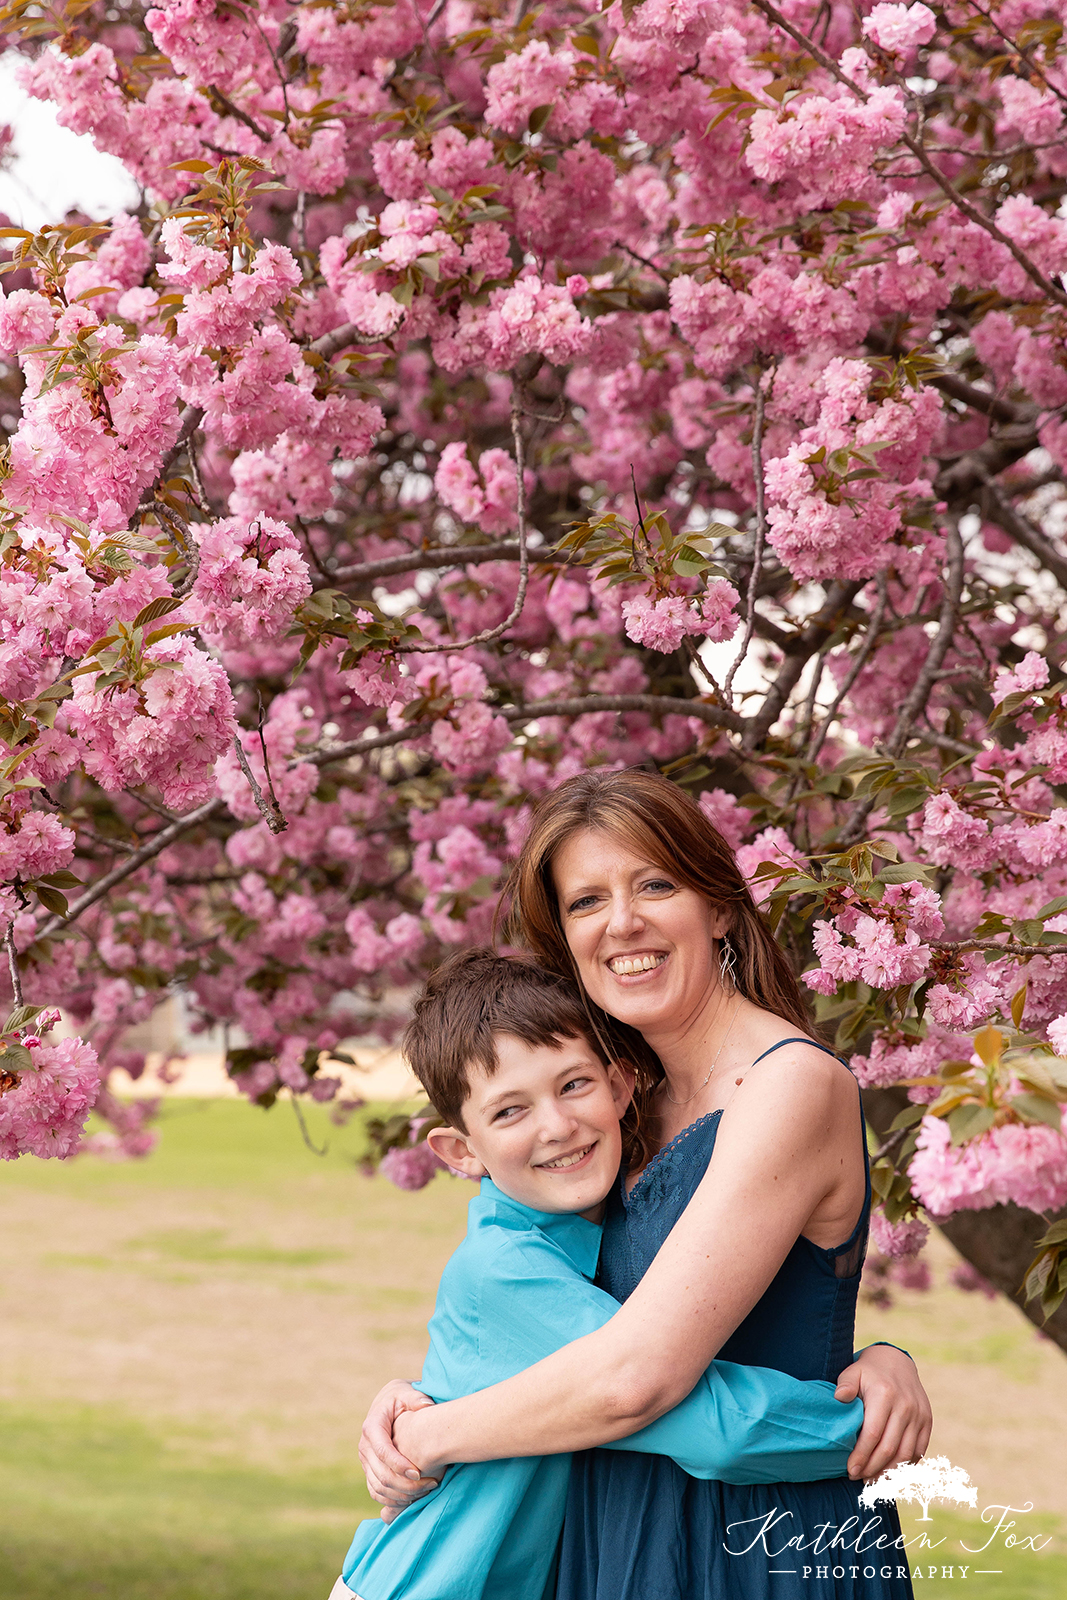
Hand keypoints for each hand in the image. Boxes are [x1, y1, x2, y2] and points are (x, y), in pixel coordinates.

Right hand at [358, 1379, 439, 1513]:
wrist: (389, 1403)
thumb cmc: (402, 1396)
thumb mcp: (407, 1392)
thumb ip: (416, 1398)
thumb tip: (426, 1405)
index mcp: (372, 1426)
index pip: (383, 1451)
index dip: (400, 1465)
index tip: (419, 1472)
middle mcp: (364, 1446)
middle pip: (381, 1474)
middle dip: (406, 1484)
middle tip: (431, 1484)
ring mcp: (365, 1460)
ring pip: (379, 1487)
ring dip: (402, 1494)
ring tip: (426, 1491)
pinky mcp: (369, 1470)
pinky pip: (376, 1492)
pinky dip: (393, 1500)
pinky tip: (414, 1498)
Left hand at [835, 1344, 932, 1481]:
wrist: (896, 1362)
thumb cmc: (869, 1372)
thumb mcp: (853, 1372)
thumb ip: (845, 1384)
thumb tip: (839, 1397)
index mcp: (885, 1394)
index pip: (872, 1434)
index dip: (861, 1456)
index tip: (849, 1470)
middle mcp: (905, 1406)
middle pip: (889, 1448)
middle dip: (872, 1468)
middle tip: (857, 1478)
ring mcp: (919, 1415)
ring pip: (905, 1454)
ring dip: (888, 1472)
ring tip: (872, 1479)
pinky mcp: (927, 1422)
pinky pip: (918, 1451)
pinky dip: (905, 1465)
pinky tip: (890, 1472)